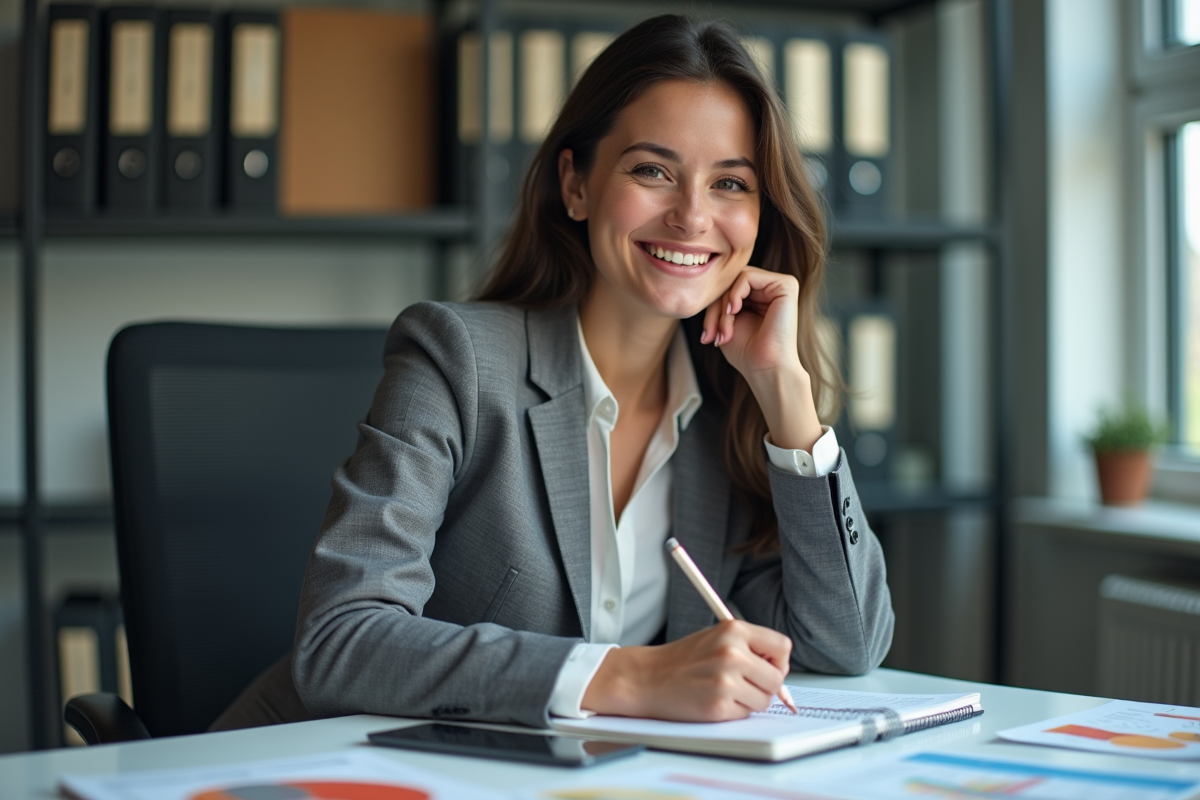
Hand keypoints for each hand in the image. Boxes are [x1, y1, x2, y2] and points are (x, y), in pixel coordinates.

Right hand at [581, 620, 791, 720]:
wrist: (647, 678)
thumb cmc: (682, 659)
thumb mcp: (717, 638)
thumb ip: (749, 647)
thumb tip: (780, 669)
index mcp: (733, 630)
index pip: (782, 647)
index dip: (778, 660)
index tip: (767, 666)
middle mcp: (732, 653)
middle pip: (777, 678)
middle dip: (765, 685)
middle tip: (744, 683)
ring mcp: (726, 681)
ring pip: (764, 700)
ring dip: (749, 700)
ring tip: (723, 690)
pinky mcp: (718, 706)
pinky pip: (745, 714)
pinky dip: (733, 712)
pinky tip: (713, 700)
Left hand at [700, 266, 800, 380]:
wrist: (766, 369)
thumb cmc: (747, 353)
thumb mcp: (724, 322)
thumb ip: (719, 300)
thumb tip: (707, 284)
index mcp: (759, 298)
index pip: (727, 289)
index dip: (712, 309)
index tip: (707, 337)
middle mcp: (771, 290)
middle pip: (730, 282)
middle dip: (715, 308)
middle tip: (712, 335)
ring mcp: (779, 286)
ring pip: (736, 279)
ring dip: (723, 306)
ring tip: (725, 331)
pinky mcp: (786, 285)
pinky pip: (747, 276)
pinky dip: (734, 294)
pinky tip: (734, 312)